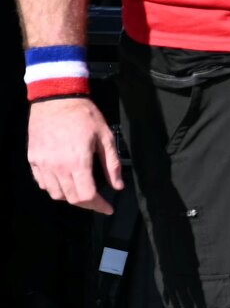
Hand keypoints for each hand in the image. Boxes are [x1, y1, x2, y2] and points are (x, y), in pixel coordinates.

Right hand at [27, 98, 122, 213]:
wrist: (56, 99)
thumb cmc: (84, 116)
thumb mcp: (105, 137)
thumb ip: (111, 164)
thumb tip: (118, 186)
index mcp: (77, 161)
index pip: (86, 196)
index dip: (98, 206)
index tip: (108, 208)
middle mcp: (57, 166)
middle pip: (71, 198)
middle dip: (87, 204)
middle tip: (98, 202)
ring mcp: (43, 164)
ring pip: (55, 193)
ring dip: (70, 197)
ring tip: (82, 192)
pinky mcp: (33, 159)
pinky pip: (42, 182)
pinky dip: (54, 188)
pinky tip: (64, 182)